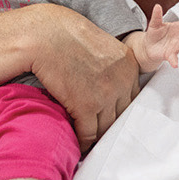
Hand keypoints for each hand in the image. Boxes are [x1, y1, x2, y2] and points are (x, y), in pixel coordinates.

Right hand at [27, 5, 139, 151]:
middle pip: (121, 116)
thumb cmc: (67, 37)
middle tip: (98, 134)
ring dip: (97, 137)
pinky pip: (89, 134)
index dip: (117, 111)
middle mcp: (123, 81)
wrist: (46, 35)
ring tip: (89, 143)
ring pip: (106, 128)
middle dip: (109, 126)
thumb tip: (109, 86)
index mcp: (130, 66)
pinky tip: (78, 144)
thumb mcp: (103, 47)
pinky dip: (84, 142)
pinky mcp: (86, 106)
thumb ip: (114, 67)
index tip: (107, 118)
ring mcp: (106, 94)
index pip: (131, 100)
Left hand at [141, 7, 178, 69]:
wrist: (148, 47)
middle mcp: (178, 37)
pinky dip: (174, 61)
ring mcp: (175, 46)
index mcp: (176, 28)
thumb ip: (156, 16)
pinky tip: (175, 64)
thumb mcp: (154, 24)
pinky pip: (173, 58)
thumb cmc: (154, 35)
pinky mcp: (169, 54)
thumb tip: (157, 6)